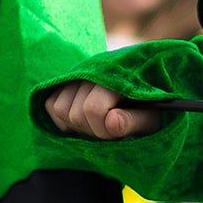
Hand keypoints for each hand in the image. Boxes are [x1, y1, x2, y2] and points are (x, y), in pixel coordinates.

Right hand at [44, 82, 162, 140]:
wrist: (144, 96)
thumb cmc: (150, 111)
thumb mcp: (151, 119)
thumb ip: (132, 121)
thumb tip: (112, 122)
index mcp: (117, 75)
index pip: (93, 108)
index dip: (103, 129)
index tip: (117, 133)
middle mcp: (93, 68)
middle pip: (74, 113)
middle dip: (92, 130)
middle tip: (109, 131)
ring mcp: (77, 73)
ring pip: (59, 107)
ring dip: (77, 124)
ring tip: (98, 125)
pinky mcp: (66, 82)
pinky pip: (51, 103)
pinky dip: (62, 118)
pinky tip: (83, 121)